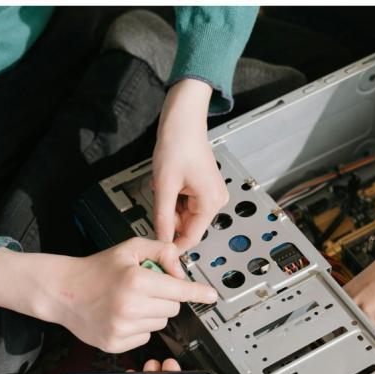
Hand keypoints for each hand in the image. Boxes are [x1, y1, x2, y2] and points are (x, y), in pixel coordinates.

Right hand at [0, 237, 217, 353]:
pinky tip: (122, 315)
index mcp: (135, 281)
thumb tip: (181, 270)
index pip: (179, 290)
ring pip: (160, 323)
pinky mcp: (116, 344)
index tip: (211, 297)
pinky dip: (139, 327)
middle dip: (165, 297)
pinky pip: (145, 337)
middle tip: (144, 288)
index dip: (198, 293)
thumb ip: (161, 251)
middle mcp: (130, 307)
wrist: (63, 291)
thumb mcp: (129, 249)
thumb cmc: (95, 270)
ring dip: (152, 312)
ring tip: (129, 301)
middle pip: (173, 307)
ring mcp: (122, 328)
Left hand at [152, 79, 228, 250]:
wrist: (183, 121)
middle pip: (188, 226)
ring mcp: (212, 194)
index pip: (191, 237)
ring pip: (185, 215)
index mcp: (210, 202)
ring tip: (164, 186)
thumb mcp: (164, 186)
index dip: (173, 245)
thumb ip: (162, 218)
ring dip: (170, 207)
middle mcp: (216, 200)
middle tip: (158, 200)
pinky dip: (174, 199)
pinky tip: (170, 183)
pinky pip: (187, 204)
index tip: (158, 251)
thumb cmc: (178, 144)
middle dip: (169, 219)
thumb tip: (161, 240)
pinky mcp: (206, 188)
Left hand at [344, 232, 374, 343]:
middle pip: (356, 329)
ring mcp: (370, 308)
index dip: (350, 329)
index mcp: (350, 291)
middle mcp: (357, 300)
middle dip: (366, 335)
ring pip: (371, 335)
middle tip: (373, 339)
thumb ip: (361, 299)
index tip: (351, 338)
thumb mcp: (370, 281)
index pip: (342, 317)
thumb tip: (359, 317)